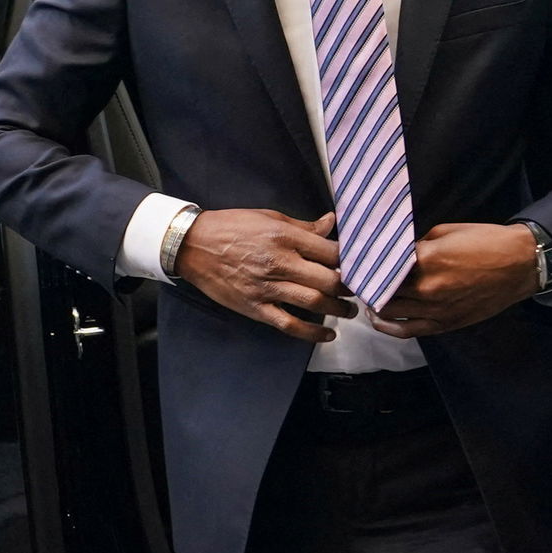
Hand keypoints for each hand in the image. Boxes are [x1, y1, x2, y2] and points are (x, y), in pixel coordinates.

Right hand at [175, 209, 355, 342]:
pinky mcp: (256, 308)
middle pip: (327, 280)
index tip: (357, 265)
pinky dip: (311, 333)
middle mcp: (280, 263)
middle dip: (348, 288)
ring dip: (337, 310)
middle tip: (358, 291)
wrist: (194, 246)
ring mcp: (267, 288)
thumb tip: (331, 223)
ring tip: (349, 311)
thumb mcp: (270, 217)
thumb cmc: (233, 226)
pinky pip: (288, 324)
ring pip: (313, 303)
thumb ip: (303, 226)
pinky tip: (327, 335)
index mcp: (285, 237)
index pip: (330, 252)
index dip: (349, 261)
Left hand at [369, 222, 539, 338]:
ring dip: (374, 301)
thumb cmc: (485, 241)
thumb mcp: (446, 231)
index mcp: (427, 259)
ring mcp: (436, 310)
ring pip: (390, 311)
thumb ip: (418, 243)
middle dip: (366, 281)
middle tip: (353, 274)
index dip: (367, 260)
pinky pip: (408, 330)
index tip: (354, 257)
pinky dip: (388, 325)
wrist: (519, 265)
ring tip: (364, 292)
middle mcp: (427, 288)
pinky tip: (377, 317)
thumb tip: (396, 250)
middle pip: (381, 288)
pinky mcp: (445, 324)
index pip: (383, 262)